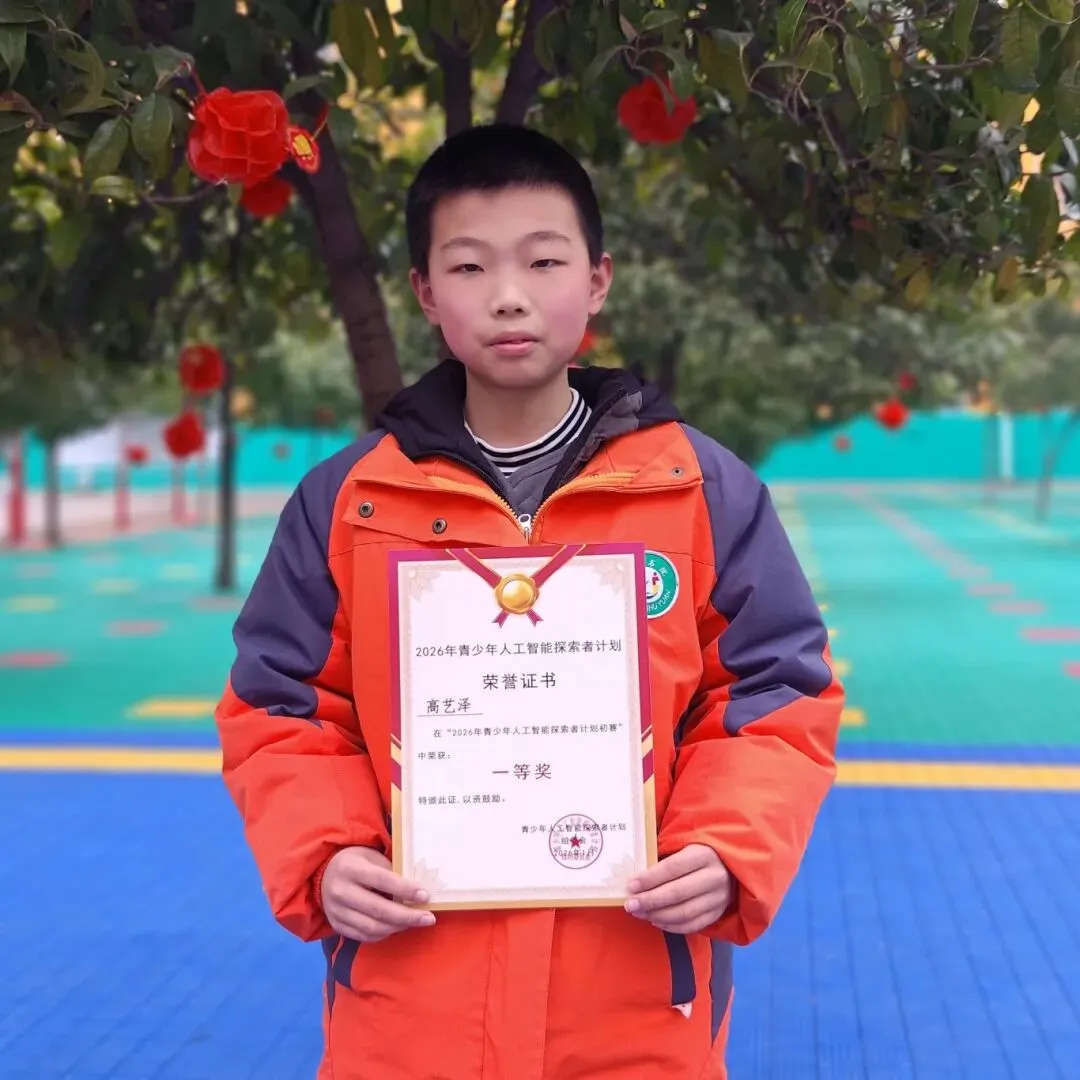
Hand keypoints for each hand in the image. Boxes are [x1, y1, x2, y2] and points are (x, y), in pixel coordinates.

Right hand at [320, 846, 435, 942]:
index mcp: (350, 868)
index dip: (406, 890)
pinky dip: (384, 934)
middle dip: (407, 916)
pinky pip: (363, 936)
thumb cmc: (355, 861)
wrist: (323, 873)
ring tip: (415, 922)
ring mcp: (336, 911)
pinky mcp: (336, 925)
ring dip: (398, 927)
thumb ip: (390, 871)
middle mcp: (341, 891)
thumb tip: (416, 890)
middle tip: (429, 918)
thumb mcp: (371, 856)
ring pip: (372, 927)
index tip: (426, 896)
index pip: (383, 880)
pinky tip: (397, 927)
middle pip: (378, 909)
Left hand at [624, 844, 733, 933]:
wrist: (730, 865)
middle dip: (650, 900)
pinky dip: (672, 926)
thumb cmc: (698, 850)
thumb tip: (635, 874)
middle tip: (630, 904)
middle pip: (677, 893)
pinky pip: (693, 925)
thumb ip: (664, 854)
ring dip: (658, 915)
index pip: (672, 868)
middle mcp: (715, 876)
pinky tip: (656, 921)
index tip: (630, 886)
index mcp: (704, 854)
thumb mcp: (685, 843)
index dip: (650, 878)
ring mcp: (719, 897)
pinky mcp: (719, 912)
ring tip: (640, 913)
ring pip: (685, 912)